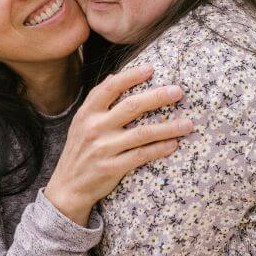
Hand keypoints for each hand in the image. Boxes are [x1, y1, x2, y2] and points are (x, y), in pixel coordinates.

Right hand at [44, 65, 191, 225]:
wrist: (67, 187)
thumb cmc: (79, 150)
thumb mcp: (81, 122)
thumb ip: (96, 101)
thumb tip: (115, 76)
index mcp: (87, 113)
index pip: (110, 88)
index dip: (131, 76)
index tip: (151, 69)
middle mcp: (94, 128)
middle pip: (131, 106)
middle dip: (158, 97)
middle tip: (178, 91)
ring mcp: (103, 148)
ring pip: (142, 133)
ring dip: (168, 127)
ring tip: (188, 123)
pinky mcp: (112, 168)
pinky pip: (141, 155)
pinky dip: (160, 149)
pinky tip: (174, 144)